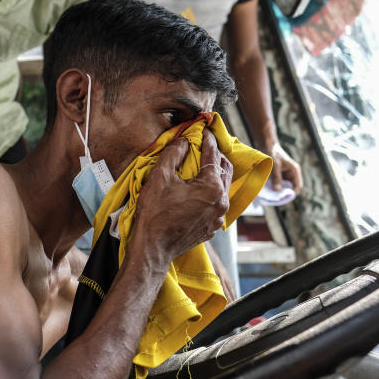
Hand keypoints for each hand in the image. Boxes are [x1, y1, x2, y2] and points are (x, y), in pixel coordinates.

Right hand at [131, 133, 233, 272]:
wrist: (153, 248)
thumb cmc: (155, 213)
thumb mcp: (160, 177)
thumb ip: (174, 153)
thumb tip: (184, 141)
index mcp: (212, 187)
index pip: (213, 155)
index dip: (207, 140)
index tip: (203, 131)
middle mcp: (221, 202)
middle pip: (225, 170)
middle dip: (216, 155)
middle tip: (205, 146)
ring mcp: (218, 217)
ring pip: (223, 187)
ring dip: (214, 174)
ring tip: (202, 165)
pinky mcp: (211, 227)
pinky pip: (216, 204)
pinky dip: (210, 192)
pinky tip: (197, 189)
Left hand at [268, 142, 302, 192]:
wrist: (267, 145)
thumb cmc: (273, 153)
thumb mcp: (275, 166)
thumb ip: (276, 177)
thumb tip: (277, 190)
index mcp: (294, 171)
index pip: (297, 186)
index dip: (291, 193)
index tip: (281, 197)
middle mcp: (292, 174)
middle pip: (290, 188)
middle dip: (283, 193)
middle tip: (274, 197)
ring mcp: (286, 174)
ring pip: (284, 186)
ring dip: (278, 190)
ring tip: (270, 192)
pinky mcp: (279, 175)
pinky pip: (278, 183)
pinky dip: (274, 186)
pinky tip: (267, 188)